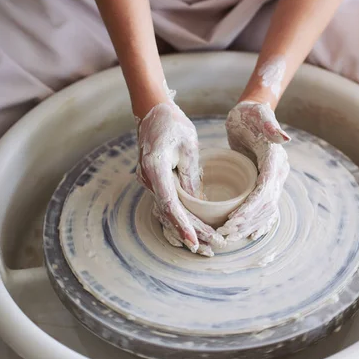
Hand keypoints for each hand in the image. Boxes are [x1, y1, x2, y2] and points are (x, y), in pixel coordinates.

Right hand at [136, 100, 224, 255]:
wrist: (153, 111)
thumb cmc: (173, 124)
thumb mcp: (189, 146)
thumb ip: (191, 174)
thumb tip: (198, 201)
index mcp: (155, 169)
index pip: (170, 204)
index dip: (183, 225)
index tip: (195, 241)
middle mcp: (148, 179)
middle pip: (169, 213)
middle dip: (190, 233)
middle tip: (210, 248)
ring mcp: (149, 181)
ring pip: (168, 212)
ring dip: (186, 228)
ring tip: (206, 245)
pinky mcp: (155, 181)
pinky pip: (168, 204)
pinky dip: (181, 218)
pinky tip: (195, 230)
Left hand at [218, 101, 290, 240]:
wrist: (251, 113)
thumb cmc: (250, 113)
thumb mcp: (258, 115)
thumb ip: (270, 125)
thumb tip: (285, 138)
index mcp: (275, 160)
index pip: (265, 191)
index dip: (250, 208)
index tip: (232, 220)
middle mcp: (278, 172)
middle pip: (266, 206)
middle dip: (247, 222)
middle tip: (226, 233)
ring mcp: (273, 179)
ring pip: (265, 210)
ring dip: (249, 225)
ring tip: (229, 236)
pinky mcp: (265, 182)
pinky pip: (264, 207)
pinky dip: (257, 222)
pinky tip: (247, 234)